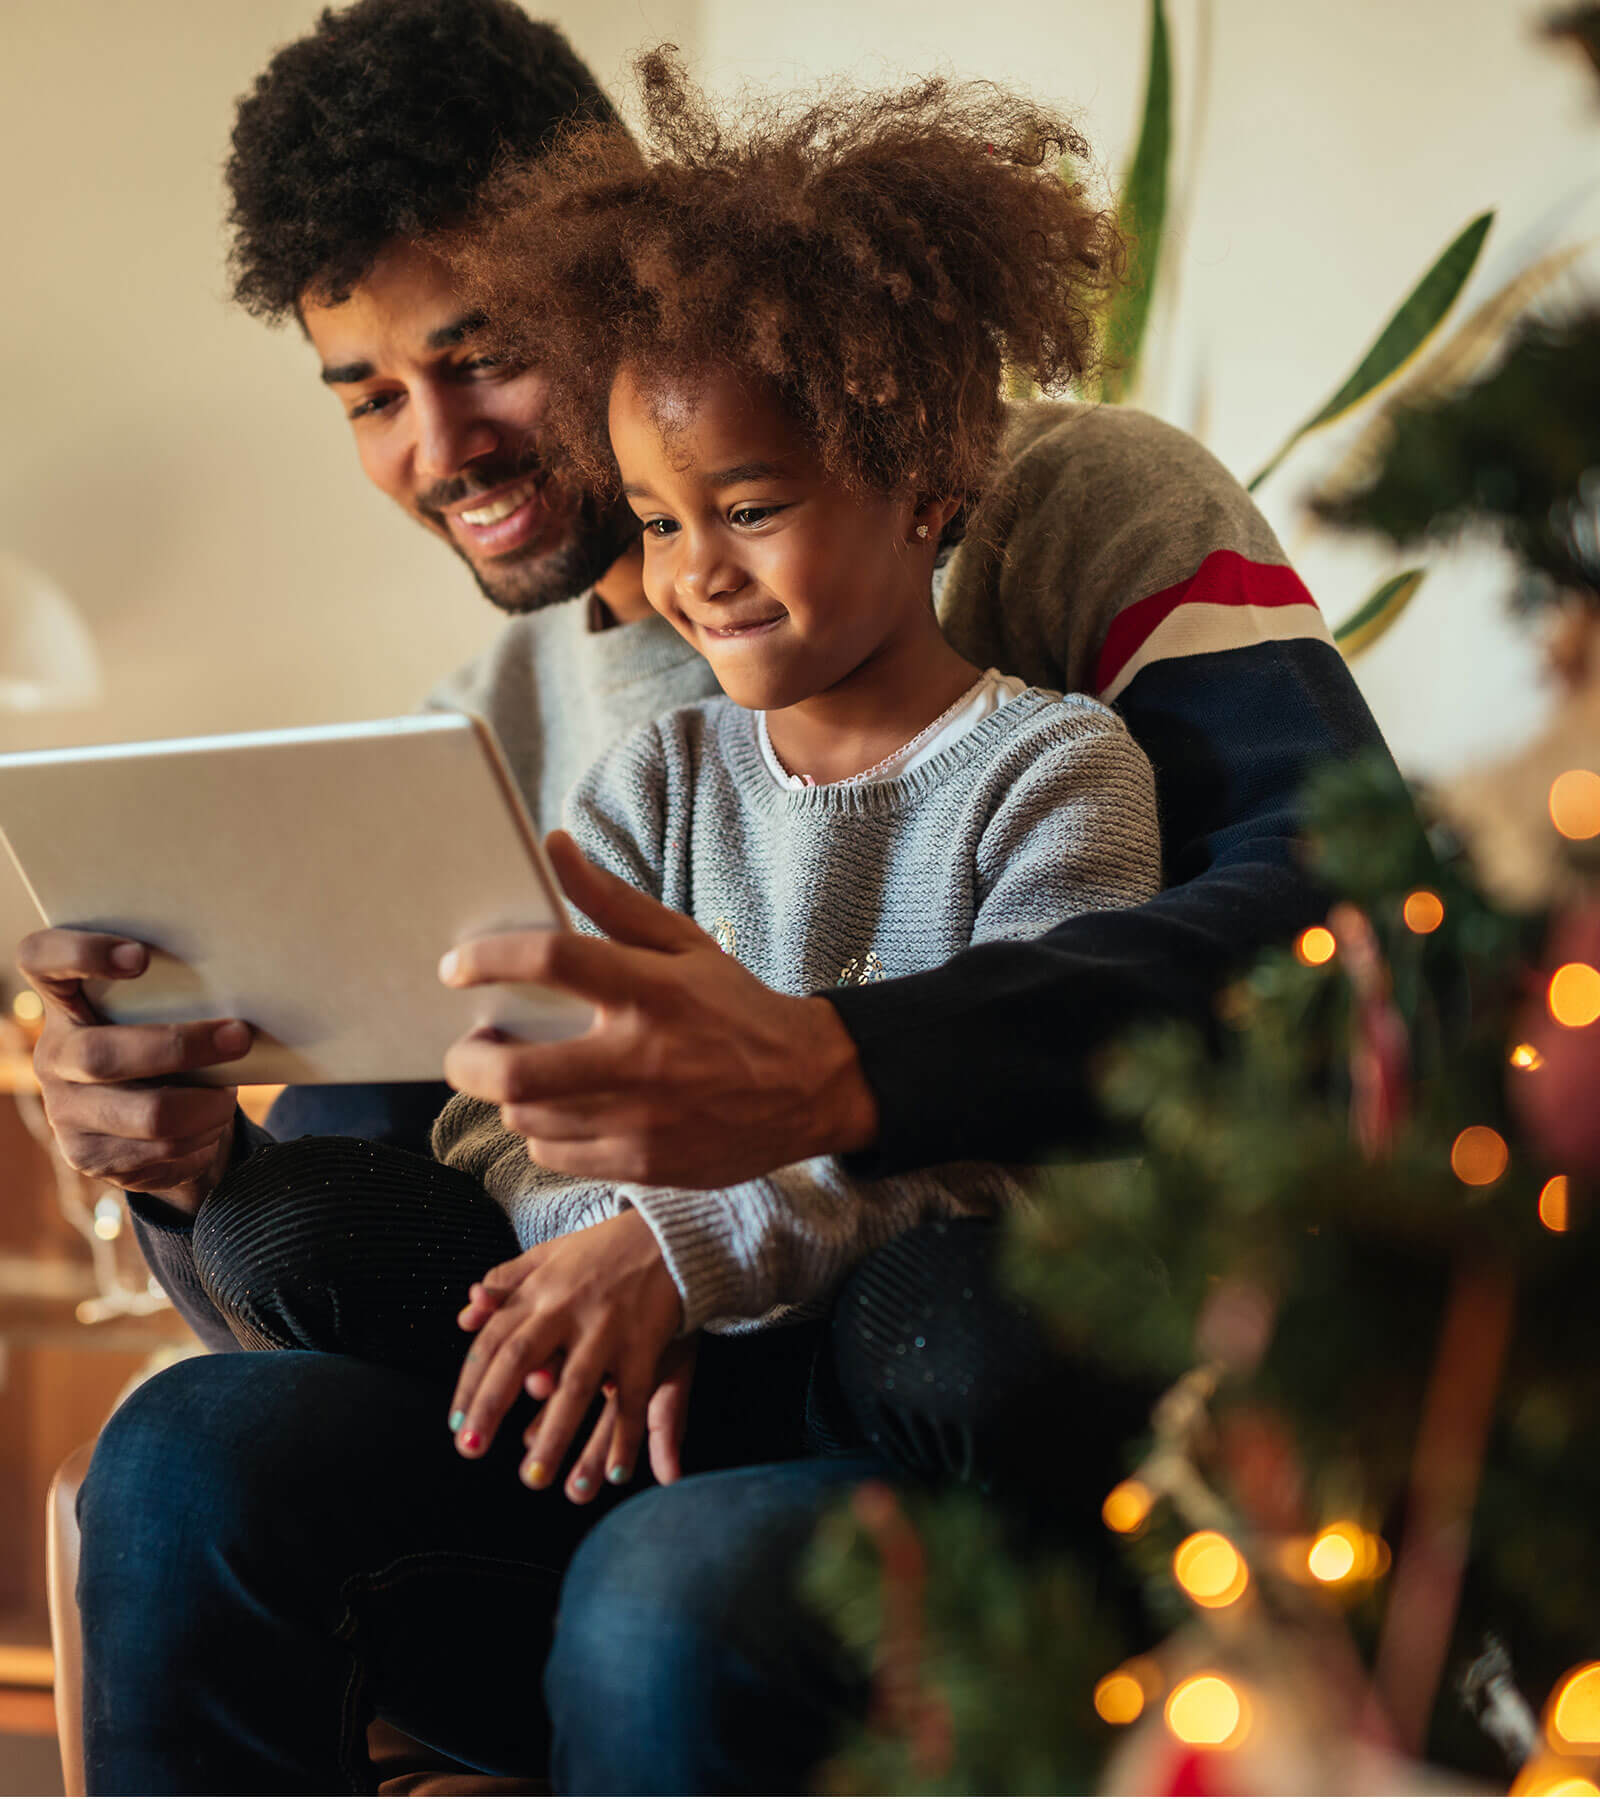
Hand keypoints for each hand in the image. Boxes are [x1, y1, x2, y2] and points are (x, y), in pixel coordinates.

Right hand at [16, 929, 250, 1213]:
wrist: (159, 1125)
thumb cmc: (171, 1048)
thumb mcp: (167, 1016)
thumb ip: (179, 998)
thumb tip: (245, 993)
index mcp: (66, 1002)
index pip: (40, 959)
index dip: (80, 953)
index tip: (140, 957)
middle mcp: (54, 1055)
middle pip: (103, 1055)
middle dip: (182, 1048)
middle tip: (239, 1037)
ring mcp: (64, 1110)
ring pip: (146, 1114)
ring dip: (205, 1106)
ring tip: (229, 1096)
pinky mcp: (86, 1155)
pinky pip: (158, 1150)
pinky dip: (200, 1136)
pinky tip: (210, 1123)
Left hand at [440, 830, 878, 1186]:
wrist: (808, 1086)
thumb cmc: (735, 1007)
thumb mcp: (683, 942)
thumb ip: (610, 900)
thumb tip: (553, 845)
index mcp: (651, 989)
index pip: (552, 961)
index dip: (488, 959)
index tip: (456, 967)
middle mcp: (641, 1058)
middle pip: (516, 1073)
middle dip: (469, 1061)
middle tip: (469, 1047)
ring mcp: (640, 1120)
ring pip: (528, 1118)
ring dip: (507, 1097)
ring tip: (516, 1075)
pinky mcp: (642, 1164)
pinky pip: (556, 1154)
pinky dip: (541, 1131)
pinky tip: (558, 1111)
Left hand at [448, 1209, 685, 1497]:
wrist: (670, 1234)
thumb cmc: (603, 1250)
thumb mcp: (549, 1254)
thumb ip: (506, 1283)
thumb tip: (464, 1315)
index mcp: (540, 1290)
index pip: (493, 1338)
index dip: (472, 1382)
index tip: (457, 1425)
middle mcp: (567, 1309)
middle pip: (520, 1358)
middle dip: (492, 1405)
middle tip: (469, 1451)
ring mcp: (607, 1328)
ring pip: (574, 1387)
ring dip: (554, 1435)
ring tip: (534, 1478)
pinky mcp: (644, 1343)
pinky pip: (632, 1398)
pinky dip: (626, 1438)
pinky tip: (616, 1476)